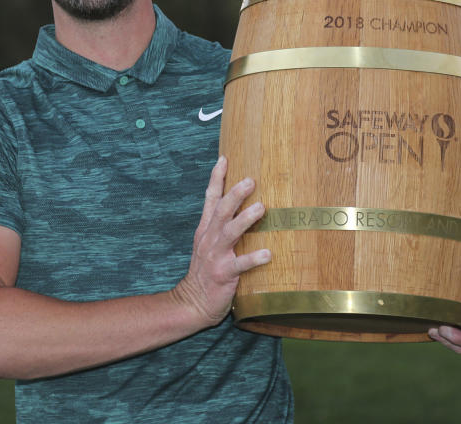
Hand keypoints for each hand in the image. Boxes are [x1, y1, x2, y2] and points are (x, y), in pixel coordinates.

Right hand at [172, 156, 270, 327]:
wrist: (192, 302)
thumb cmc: (206, 272)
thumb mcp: (208, 244)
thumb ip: (221, 226)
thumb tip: (240, 206)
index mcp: (206, 230)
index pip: (210, 199)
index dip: (216, 178)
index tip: (224, 159)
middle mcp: (209, 239)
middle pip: (221, 210)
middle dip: (234, 194)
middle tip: (250, 180)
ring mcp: (216, 256)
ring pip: (230, 232)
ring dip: (246, 219)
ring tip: (261, 208)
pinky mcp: (224, 274)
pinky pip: (241, 265)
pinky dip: (254, 258)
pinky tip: (268, 253)